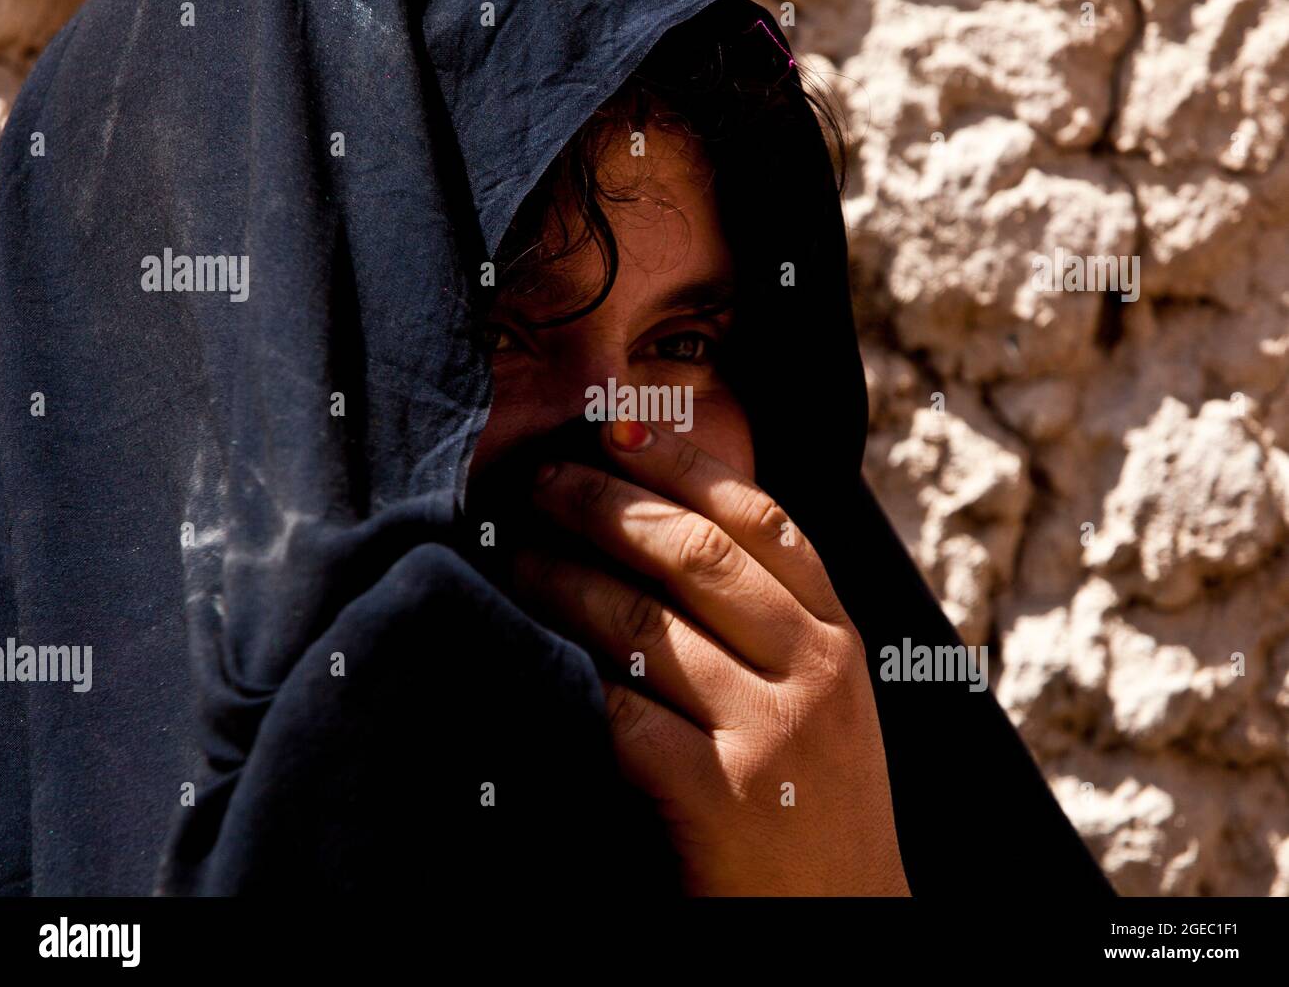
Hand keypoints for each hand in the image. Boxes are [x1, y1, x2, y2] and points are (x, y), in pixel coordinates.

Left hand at [512, 419, 909, 895]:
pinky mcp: (718, 798)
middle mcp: (813, 671)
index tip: (617, 429)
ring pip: (645, 624)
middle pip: (697, 555)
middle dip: (607, 505)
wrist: (844, 927)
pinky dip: (566, 676)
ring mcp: (769, 733)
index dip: (685, 464)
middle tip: (542, 480)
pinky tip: (526, 651)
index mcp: (839, 639)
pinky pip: (621, 713)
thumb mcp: (824, 700)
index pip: (763, 522)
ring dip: (564, 579)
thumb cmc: (818, 804)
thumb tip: (677, 530)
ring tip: (512, 554)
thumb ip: (775, 623)